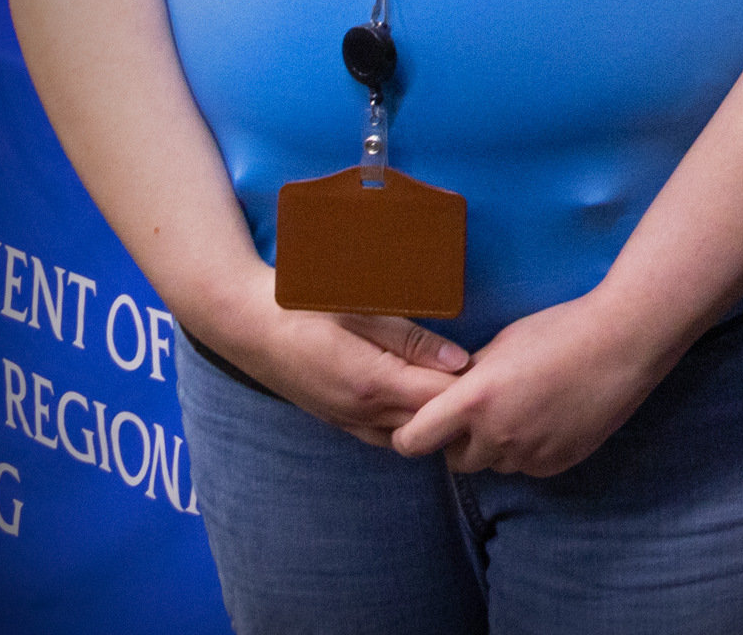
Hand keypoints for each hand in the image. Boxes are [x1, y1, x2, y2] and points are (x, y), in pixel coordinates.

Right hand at [208, 268, 469, 447]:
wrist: (246, 324)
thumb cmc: (306, 306)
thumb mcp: (362, 310)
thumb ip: (413, 339)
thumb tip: (461, 362)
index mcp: (372, 383)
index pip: (440, 402)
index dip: (472, 388)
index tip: (496, 367)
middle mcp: (361, 413)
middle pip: (430, 426)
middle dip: (460, 407)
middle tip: (487, 376)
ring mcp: (348, 422)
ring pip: (409, 436)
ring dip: (436, 418)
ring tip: (460, 387)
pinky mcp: (339, 422)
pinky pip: (386, 435)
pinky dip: (411, 423)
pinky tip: (424, 399)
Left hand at [391, 290, 682, 476]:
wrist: (625, 340)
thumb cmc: (562, 329)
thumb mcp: (502, 344)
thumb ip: (468, 377)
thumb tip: (445, 395)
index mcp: (475, 400)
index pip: (413, 441)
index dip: (411, 435)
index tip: (420, 426)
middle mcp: (497, 434)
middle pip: (456, 460)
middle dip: (462, 441)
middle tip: (486, 412)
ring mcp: (529, 454)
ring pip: (495, 464)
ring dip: (500, 446)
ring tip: (529, 408)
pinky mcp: (557, 463)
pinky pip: (528, 466)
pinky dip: (532, 449)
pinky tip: (553, 417)